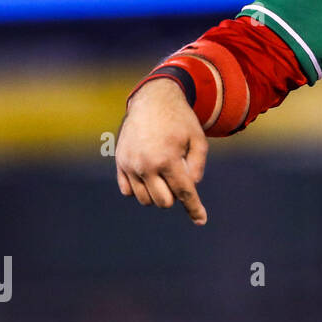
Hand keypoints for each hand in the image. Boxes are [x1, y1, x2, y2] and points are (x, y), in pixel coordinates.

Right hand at [115, 77, 209, 224]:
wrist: (152, 101)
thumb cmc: (180, 121)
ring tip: (164, 172)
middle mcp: (146, 165)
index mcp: (168, 159)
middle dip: (175, 195)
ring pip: (145, 199)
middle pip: (163, 202)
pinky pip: (128, 191)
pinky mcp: (119, 163)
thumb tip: (190, 187)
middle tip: (178, 176)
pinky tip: (149, 174)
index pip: (183, 192)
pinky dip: (140, 188)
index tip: (201, 220)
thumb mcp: (198, 140)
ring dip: (157, 192)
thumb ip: (198, 166)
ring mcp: (130, 165)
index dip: (194, 208)